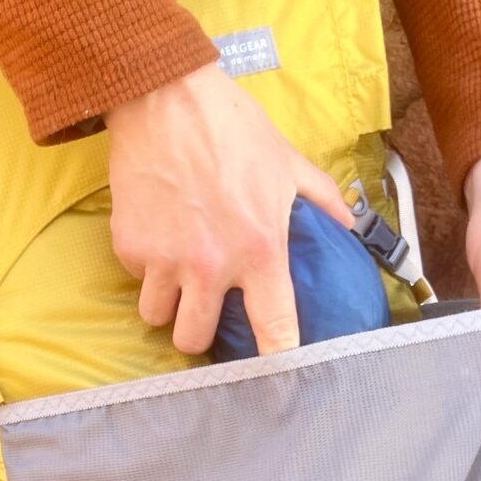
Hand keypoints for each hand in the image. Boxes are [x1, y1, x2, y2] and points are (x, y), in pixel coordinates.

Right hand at [106, 63, 353, 354]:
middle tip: (204, 310)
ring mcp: (165, 260)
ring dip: (167, 305)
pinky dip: (144, 268)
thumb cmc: (232, 128)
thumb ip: (323, 201)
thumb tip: (351, 224)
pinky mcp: (129, 246)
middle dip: (199, 333)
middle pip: (195, 341)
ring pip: (158, 318)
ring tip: (176, 278)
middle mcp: (211, 266)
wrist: (165, 99)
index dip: (277, 362)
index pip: (274, 330)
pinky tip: (157, 237)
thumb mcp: (287, 163)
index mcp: (260, 250)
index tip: (276, 381)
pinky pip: (136, 280)